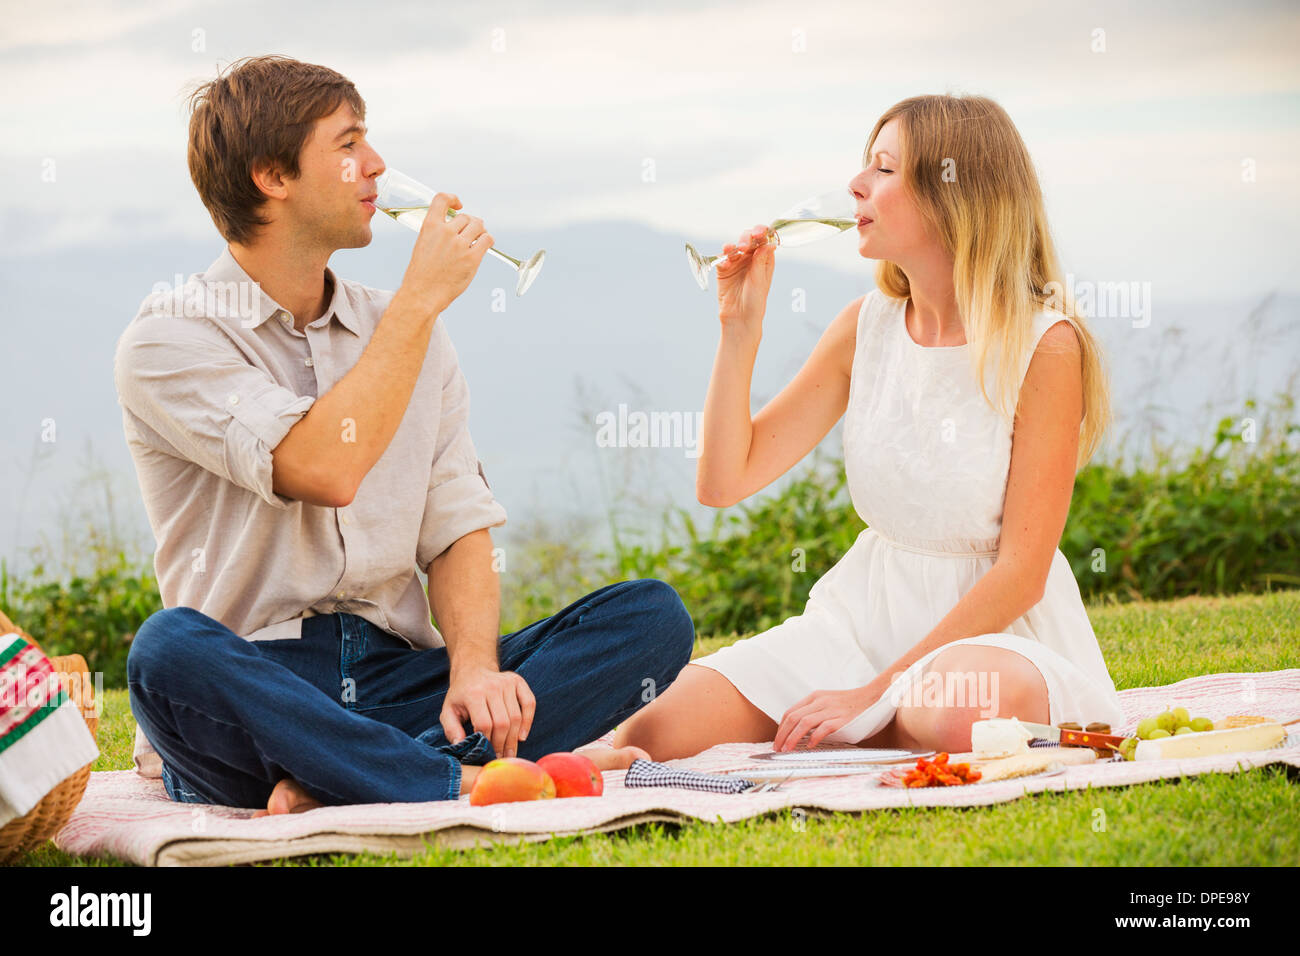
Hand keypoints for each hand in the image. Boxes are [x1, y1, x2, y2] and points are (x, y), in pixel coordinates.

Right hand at [397, 192, 494, 316]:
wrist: (423, 294)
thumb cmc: (422, 273)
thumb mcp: (423, 245)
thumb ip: (437, 233)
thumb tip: (456, 227)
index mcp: (430, 226)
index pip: (442, 199)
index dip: (453, 199)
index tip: (458, 205)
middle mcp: (446, 232)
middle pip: (466, 217)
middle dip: (469, 224)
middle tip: (469, 234)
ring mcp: (460, 245)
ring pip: (479, 226)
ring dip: (480, 231)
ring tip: (477, 239)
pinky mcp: (472, 258)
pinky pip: (487, 239)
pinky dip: (487, 240)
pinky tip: (484, 245)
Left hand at [440, 665, 535, 757]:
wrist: (472, 670)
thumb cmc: (460, 695)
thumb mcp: (448, 711)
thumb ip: (451, 729)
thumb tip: (460, 744)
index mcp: (473, 694)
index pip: (484, 724)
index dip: (487, 742)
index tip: (486, 753)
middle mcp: (492, 686)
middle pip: (502, 722)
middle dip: (501, 744)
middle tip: (500, 757)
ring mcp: (507, 682)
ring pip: (516, 717)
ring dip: (513, 738)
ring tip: (509, 752)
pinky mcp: (518, 681)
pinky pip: (529, 703)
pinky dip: (528, 721)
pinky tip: (522, 736)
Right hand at [716, 223, 775, 332]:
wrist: (739, 317)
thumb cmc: (755, 301)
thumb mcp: (760, 279)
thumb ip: (761, 260)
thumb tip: (770, 243)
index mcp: (764, 259)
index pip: (764, 240)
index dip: (762, 232)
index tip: (759, 232)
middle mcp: (750, 258)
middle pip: (748, 239)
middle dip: (747, 238)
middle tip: (745, 245)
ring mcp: (736, 263)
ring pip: (734, 246)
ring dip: (734, 246)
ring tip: (736, 251)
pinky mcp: (724, 270)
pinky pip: (722, 258)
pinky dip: (723, 257)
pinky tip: (726, 261)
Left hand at [773, 685, 877, 751]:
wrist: (872, 697)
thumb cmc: (849, 704)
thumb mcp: (827, 703)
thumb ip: (814, 712)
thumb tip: (799, 731)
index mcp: (814, 697)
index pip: (790, 712)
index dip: (781, 728)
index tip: (777, 741)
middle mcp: (820, 702)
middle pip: (793, 718)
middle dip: (782, 735)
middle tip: (778, 749)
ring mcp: (831, 709)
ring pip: (804, 722)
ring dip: (793, 738)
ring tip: (788, 750)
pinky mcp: (842, 719)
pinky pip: (824, 727)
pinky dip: (814, 737)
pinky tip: (810, 746)